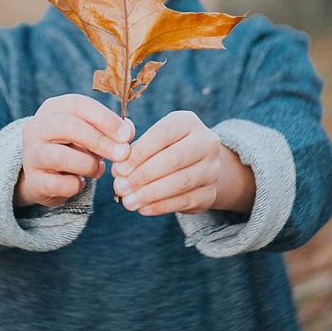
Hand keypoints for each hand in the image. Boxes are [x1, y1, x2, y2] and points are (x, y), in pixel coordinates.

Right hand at [15, 94, 134, 208]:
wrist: (44, 176)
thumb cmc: (74, 148)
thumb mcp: (91, 133)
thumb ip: (110, 130)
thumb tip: (127, 132)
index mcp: (53, 108)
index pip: (79, 105)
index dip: (105, 119)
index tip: (126, 135)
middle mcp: (37, 128)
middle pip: (69, 126)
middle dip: (100, 141)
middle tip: (123, 154)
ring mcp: (31, 154)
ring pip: (61, 156)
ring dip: (88, 165)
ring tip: (97, 169)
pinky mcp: (33, 180)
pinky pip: (57, 184)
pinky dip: (75, 186)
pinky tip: (79, 183)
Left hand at [111, 110, 225, 215]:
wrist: (196, 168)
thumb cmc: (164, 150)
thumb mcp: (153, 140)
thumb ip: (134, 148)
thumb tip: (119, 166)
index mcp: (188, 122)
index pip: (162, 135)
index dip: (139, 152)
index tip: (119, 168)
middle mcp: (206, 143)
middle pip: (174, 158)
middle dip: (143, 175)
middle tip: (120, 187)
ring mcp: (212, 169)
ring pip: (180, 182)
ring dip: (150, 193)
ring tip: (128, 201)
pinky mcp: (210, 193)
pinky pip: (185, 201)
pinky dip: (161, 206)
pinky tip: (143, 208)